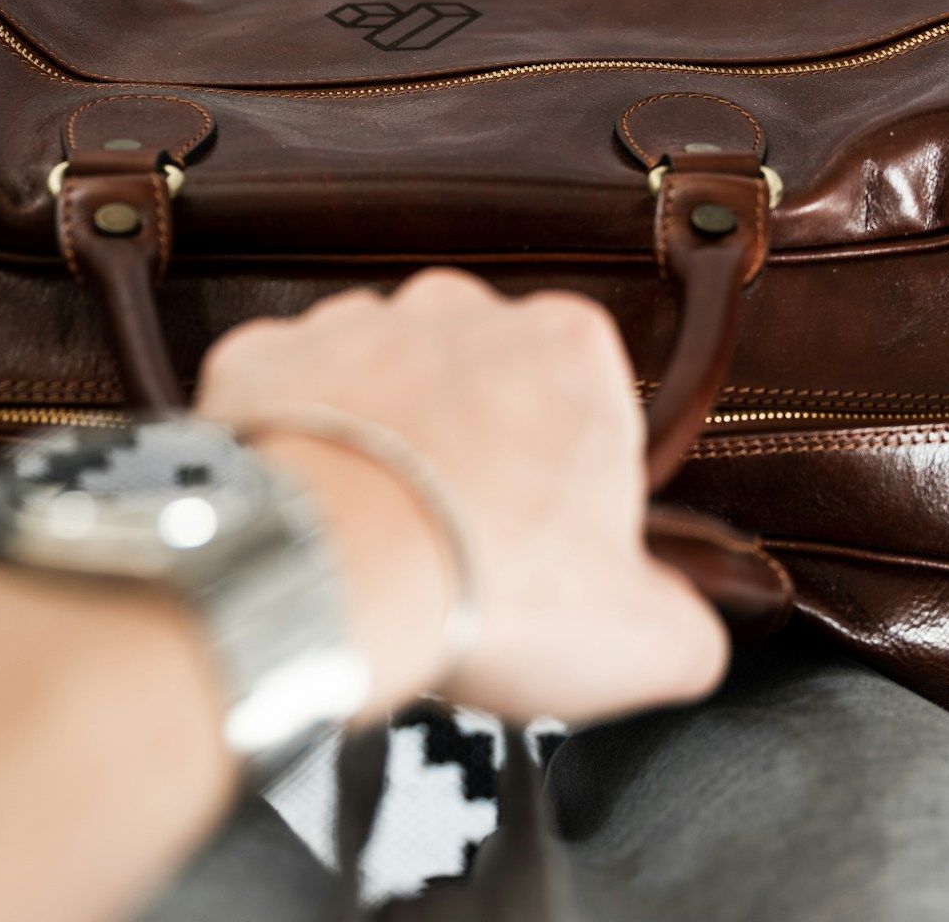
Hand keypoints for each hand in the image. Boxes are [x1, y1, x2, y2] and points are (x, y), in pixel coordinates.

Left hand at [195, 268, 728, 724]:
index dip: (569, 481)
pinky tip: (307, 508)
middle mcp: (461, 308)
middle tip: (459, 547)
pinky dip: (293, 442)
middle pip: (479, 382)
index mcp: (570, 346)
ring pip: (378, 379)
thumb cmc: (489, 584)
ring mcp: (353, 321)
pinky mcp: (263, 355)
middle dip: (472, 448)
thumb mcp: (643, 639)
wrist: (325, 572)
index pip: (587, 400)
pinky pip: (283, 392)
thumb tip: (684, 634)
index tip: (548, 544)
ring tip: (377, 535)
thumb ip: (685, 627)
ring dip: (381, 440)